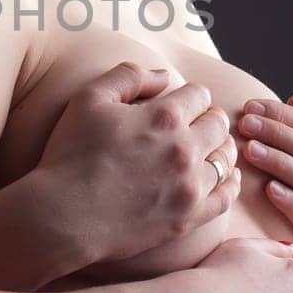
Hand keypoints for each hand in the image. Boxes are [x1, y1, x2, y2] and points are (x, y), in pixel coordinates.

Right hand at [38, 62, 240, 265]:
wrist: (64, 216)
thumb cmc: (69, 155)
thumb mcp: (88, 99)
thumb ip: (128, 76)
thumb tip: (164, 76)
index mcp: (164, 116)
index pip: (199, 94)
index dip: (189, 96)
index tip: (179, 105)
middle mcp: (185, 148)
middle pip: (218, 123)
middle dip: (207, 119)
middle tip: (194, 126)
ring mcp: (190, 185)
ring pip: (226, 157)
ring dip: (219, 148)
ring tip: (206, 150)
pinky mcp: (189, 217)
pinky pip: (226, 196)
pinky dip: (229, 182)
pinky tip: (222, 177)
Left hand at [237, 93, 292, 256]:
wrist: (276, 227)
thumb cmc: (282, 175)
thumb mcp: (290, 145)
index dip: (282, 113)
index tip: (249, 107)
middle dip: (278, 134)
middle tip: (245, 125)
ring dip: (280, 162)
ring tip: (250, 151)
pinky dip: (290, 201)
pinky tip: (268, 188)